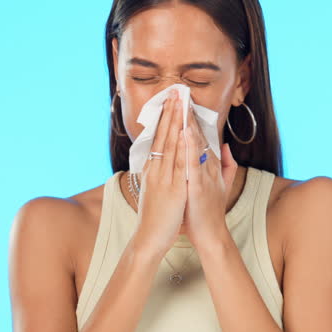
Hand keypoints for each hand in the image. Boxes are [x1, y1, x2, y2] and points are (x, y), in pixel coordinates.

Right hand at [130, 90, 187, 255]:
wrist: (148, 239)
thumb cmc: (154, 218)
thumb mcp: (155, 192)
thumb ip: (158, 176)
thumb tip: (158, 164)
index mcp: (152, 170)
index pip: (159, 139)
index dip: (165, 120)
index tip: (170, 102)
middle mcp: (155, 170)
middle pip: (162, 135)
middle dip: (169, 113)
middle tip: (174, 92)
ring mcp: (161, 177)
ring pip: (168, 143)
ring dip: (174, 121)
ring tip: (179, 102)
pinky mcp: (170, 187)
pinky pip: (175, 161)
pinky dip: (179, 144)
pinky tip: (183, 130)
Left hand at [181, 109, 238, 249]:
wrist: (210, 235)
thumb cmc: (209, 211)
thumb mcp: (221, 184)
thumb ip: (226, 165)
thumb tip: (225, 146)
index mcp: (209, 166)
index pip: (200, 137)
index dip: (192, 118)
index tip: (184, 100)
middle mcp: (208, 167)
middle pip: (197, 135)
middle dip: (188, 113)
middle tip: (181, 92)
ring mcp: (203, 175)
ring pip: (195, 144)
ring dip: (188, 123)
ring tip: (182, 103)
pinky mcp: (197, 186)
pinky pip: (192, 163)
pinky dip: (188, 146)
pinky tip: (183, 132)